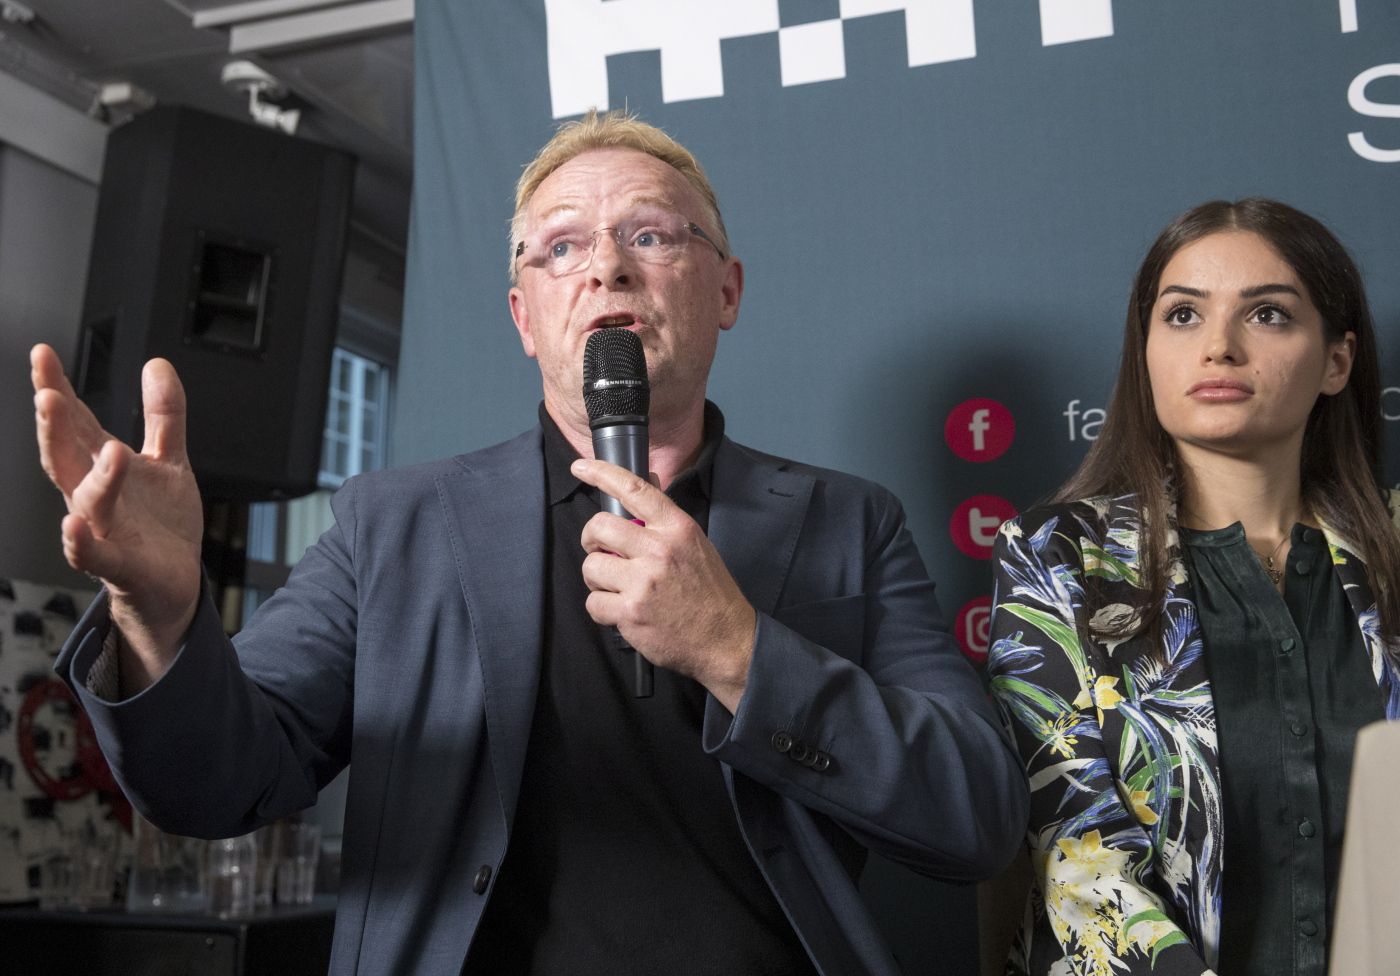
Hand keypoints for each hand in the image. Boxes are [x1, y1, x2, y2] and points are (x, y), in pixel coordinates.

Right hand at [31, 344, 202, 687]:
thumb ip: (164, 415)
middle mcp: (92, 495)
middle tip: (48, 394)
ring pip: (87, 501)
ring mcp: (102, 530)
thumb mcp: (168, 460)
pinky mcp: (118, 564)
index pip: (75, 423)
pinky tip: (72, 526)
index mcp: (101, 466)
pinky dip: (79, 543)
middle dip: (54, 427)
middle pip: (65, 457)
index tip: (42, 354)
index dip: (57, 388)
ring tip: (110, 449)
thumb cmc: (160, 523)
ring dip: (95, 476)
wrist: (174, 582)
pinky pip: (92, 555)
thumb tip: (157, 364)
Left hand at [573, 458, 755, 711]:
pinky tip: (622, 611)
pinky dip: (603, 609)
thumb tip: (644, 487)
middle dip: (591, 539)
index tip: (581, 467)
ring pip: (590, 566)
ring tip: (618, 587)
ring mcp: (643, 582)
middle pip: (598, 527)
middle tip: (602, 552)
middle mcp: (659, 550)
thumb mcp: (696, 544)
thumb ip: (665, 521)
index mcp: (677, 528)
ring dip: (598, 578)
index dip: (602, 474)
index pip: (634, 489)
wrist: (726, 639)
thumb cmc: (711, 593)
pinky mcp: (631, 613)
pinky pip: (593, 602)